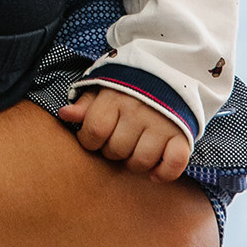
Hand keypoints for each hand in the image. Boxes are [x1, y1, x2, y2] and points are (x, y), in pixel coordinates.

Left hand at [59, 88, 190, 182]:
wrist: (170, 73)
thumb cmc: (129, 86)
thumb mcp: (104, 88)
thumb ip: (85, 104)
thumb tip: (64, 114)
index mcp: (115, 98)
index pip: (94, 131)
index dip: (89, 141)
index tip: (93, 139)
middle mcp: (138, 111)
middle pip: (116, 150)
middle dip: (112, 152)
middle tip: (117, 142)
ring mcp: (162, 124)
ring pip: (141, 161)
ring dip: (134, 164)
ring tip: (134, 152)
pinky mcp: (182, 135)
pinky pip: (173, 164)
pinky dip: (163, 173)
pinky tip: (154, 171)